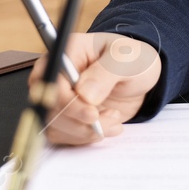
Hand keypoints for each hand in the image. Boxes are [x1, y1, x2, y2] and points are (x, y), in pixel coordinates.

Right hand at [34, 32, 162, 144]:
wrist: (138, 79)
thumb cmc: (132, 60)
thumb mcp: (126, 60)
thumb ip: (105, 72)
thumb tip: (84, 93)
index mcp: (67, 52)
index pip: (51, 80)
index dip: (67, 102)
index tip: (92, 114)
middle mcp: (56, 75)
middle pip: (49, 106)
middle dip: (80, 121)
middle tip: (112, 117)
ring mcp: (58, 97)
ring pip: (54, 125)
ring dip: (85, 131)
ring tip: (114, 119)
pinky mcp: (64, 116)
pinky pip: (63, 135)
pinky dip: (86, 137)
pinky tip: (108, 126)